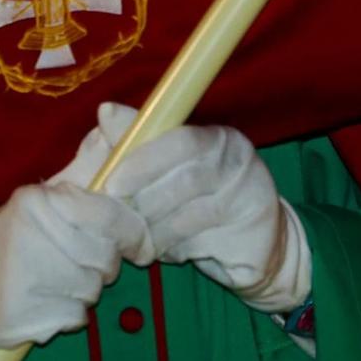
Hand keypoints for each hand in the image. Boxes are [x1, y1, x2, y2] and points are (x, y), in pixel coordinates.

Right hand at [0, 147, 150, 360]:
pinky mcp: (32, 319)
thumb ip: (84, 165)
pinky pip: (77, 317)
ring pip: (95, 288)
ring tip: (55, 279)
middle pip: (108, 256)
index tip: (137, 241)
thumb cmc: (7, 239)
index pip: (111, 215)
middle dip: (104, 262)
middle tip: (80, 259)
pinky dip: (67, 313)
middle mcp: (38, 237)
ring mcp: (34, 280)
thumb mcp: (41, 197)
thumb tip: (114, 118)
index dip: (133, 231)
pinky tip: (44, 302)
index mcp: (42, 203)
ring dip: (84, 288)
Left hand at [88, 102, 309, 314]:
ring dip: (154, 232)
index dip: (143, 162)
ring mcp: (249, 200)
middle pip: (182, 182)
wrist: (255, 245)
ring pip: (186, 218)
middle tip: (119, 220)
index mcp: (218, 138)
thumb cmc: (201, 200)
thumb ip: (138, 141)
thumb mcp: (170, 166)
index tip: (112, 183)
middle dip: (143, 204)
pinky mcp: (250, 236)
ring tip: (140, 238)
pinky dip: (173, 250)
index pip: (180, 142)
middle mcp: (239, 164)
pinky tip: (168, 250)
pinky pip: (197, 245)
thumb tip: (105, 111)